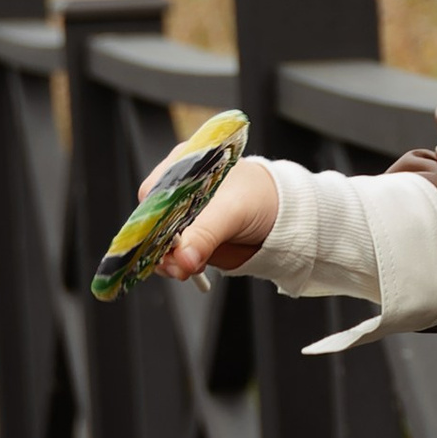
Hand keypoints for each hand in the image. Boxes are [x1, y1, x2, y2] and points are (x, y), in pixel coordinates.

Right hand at [153, 158, 280, 278]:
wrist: (284, 218)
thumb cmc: (262, 198)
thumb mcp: (233, 212)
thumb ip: (206, 234)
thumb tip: (182, 259)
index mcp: (184, 166)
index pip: (152, 194)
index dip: (152, 221)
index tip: (161, 245)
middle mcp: (177, 190)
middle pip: (152, 221)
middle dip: (160, 246)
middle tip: (175, 266)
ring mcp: (183, 216)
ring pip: (160, 241)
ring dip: (168, 261)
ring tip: (184, 270)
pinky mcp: (192, 237)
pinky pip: (174, 255)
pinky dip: (178, 265)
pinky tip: (189, 269)